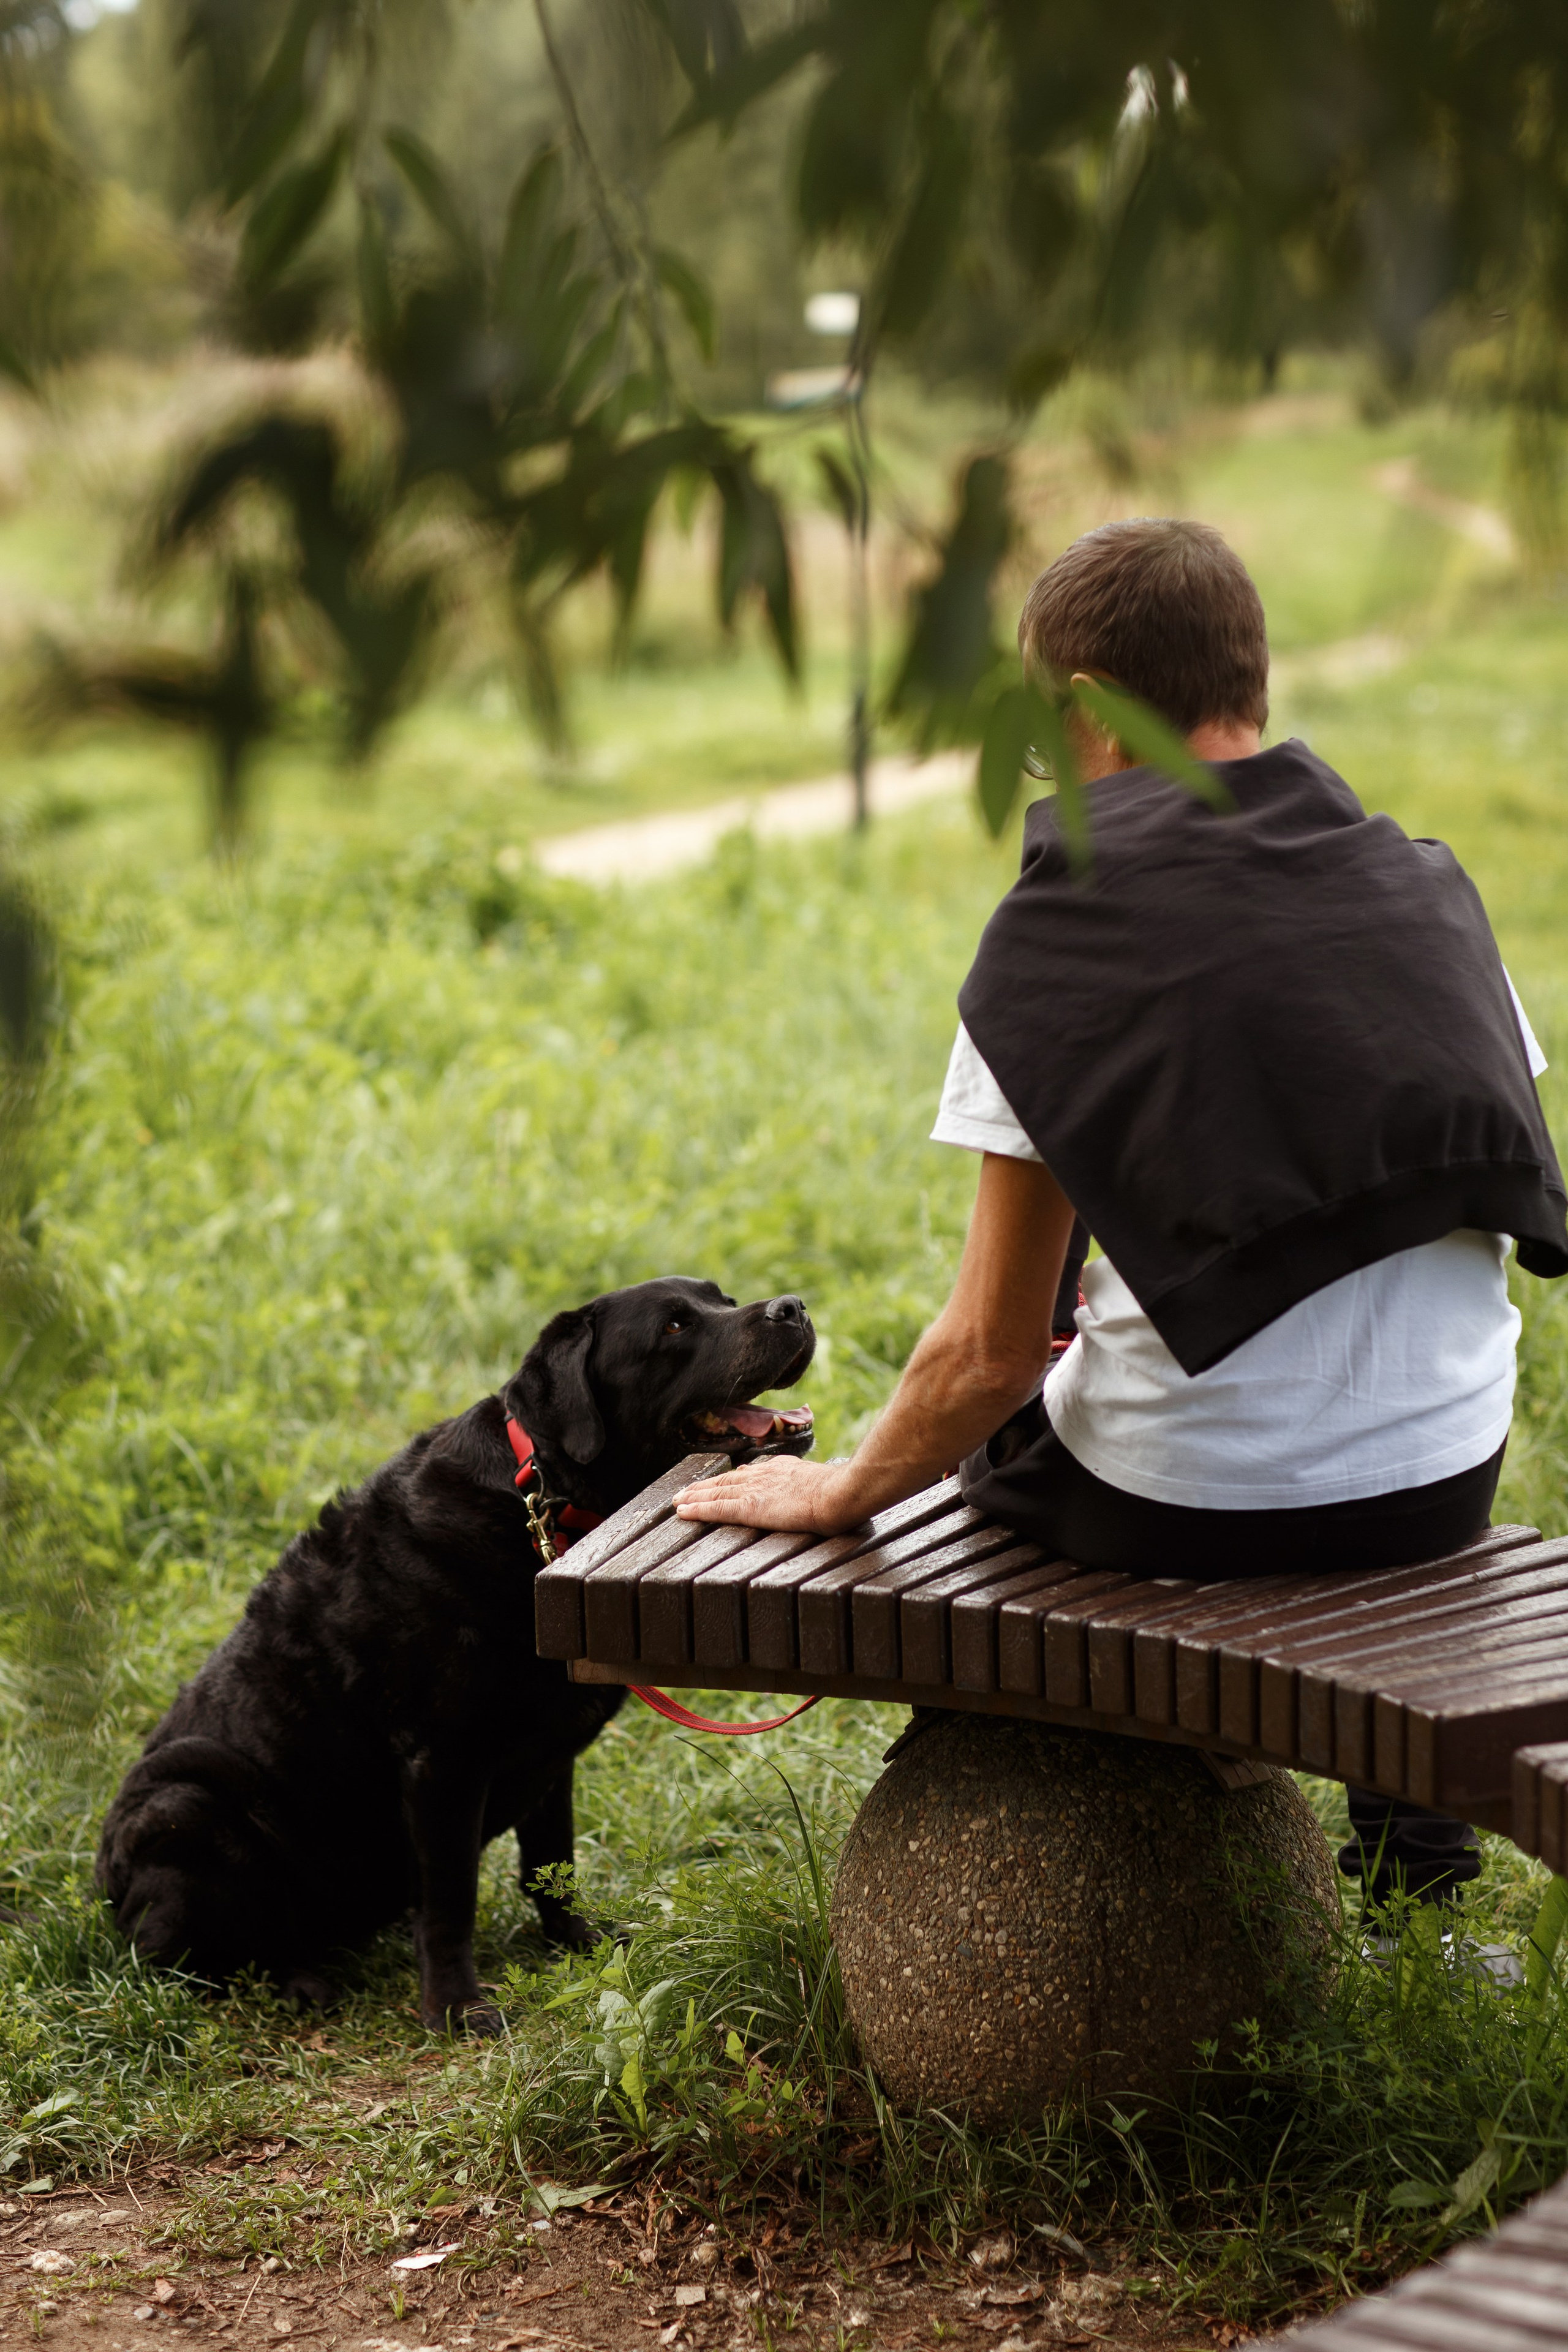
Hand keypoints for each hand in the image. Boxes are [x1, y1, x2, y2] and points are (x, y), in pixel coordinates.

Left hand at [674, 1454, 864, 1534]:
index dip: (732, 1478)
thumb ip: (814, 1483)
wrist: (843, 1492)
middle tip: (687, 1491)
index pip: (751, 1473)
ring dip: (695, 1497)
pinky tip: (683, 1512)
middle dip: (705, 1486)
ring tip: (678, 1501)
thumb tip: (815, 1488)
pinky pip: (717, 1509)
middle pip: (728, 1480)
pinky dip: (698, 1509)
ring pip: (716, 1492)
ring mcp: (756, 1490)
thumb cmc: (846, 1491)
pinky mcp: (750, 1508)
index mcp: (784, 1469)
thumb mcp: (828, 1481)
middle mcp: (765, 1475)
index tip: (721, 1481)